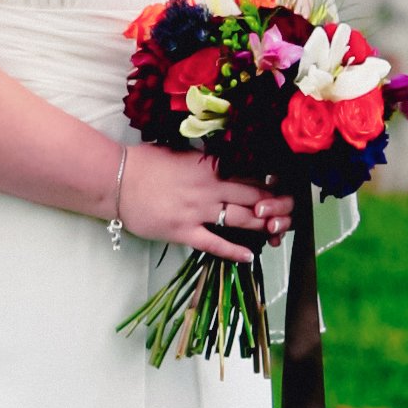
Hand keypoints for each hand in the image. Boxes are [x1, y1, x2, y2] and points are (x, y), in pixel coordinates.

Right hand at [118, 146, 289, 263]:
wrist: (116, 180)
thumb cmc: (143, 163)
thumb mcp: (178, 151)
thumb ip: (201, 157)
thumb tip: (219, 157)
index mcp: (208, 165)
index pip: (249, 173)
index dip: (270, 180)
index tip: (284, 185)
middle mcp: (209, 188)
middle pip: (253, 197)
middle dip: (276, 204)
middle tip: (291, 210)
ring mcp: (198, 212)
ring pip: (241, 219)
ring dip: (263, 225)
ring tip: (279, 231)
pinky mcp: (185, 232)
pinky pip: (215, 243)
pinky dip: (234, 250)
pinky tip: (250, 255)